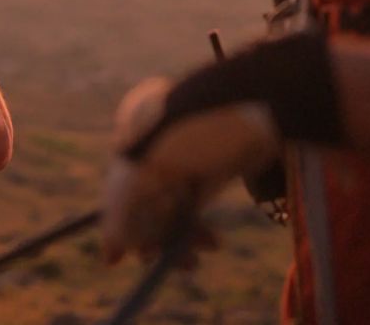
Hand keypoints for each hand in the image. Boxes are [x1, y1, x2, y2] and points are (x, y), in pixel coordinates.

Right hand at [101, 76, 279, 263]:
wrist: (259, 108)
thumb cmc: (195, 132)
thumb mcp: (146, 172)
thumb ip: (120, 212)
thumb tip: (110, 256)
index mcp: (132, 137)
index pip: (116, 191)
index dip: (116, 225)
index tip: (114, 259)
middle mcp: (154, 148)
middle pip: (143, 204)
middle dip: (150, 237)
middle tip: (156, 259)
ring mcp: (184, 159)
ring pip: (171, 210)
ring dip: (177, 239)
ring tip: (191, 262)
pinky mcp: (212, 171)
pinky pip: (195, 207)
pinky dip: (198, 229)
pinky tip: (211, 244)